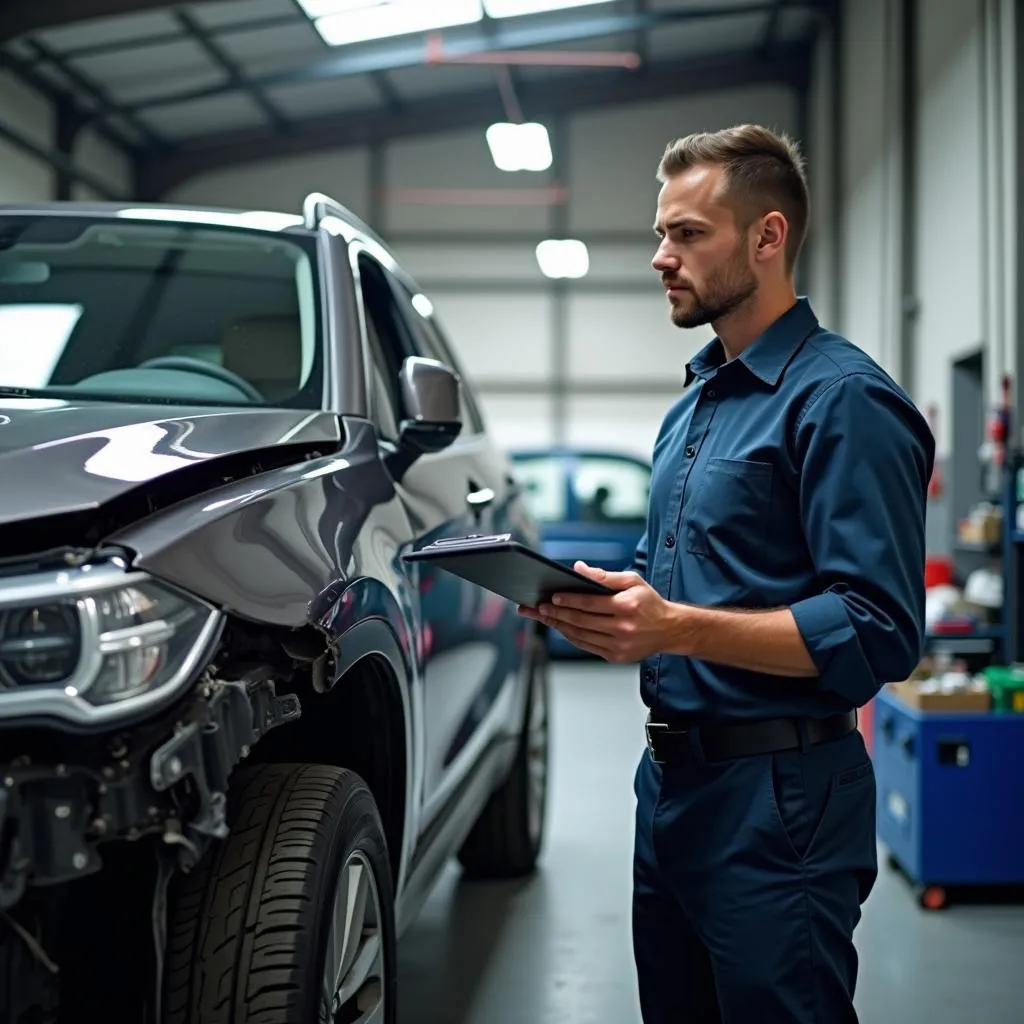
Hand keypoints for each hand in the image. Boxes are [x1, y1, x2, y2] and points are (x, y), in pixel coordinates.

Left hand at [518, 561, 676, 663]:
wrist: (669, 629)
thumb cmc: (649, 603)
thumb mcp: (632, 581)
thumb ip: (604, 575)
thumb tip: (579, 569)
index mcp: (627, 607)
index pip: (590, 604)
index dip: (568, 600)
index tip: (552, 597)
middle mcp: (623, 629)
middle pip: (581, 621)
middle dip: (556, 614)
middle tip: (539, 608)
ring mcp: (619, 646)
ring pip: (581, 636)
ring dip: (559, 626)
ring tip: (544, 618)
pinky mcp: (615, 656)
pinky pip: (587, 646)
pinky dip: (571, 637)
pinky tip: (561, 628)